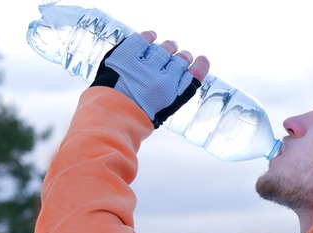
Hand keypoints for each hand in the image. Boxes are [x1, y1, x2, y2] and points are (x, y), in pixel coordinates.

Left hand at [91, 30, 210, 127]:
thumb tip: (184, 74)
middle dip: (182, 57)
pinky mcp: (128, 55)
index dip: (200, 65)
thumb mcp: (162, 110)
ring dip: (168, 47)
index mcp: (172, 95)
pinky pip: (143, 39)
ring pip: (164, 49)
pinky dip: (149, 37)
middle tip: (180, 56)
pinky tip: (151, 36)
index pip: (194, 74)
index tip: (201, 60)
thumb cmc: (136, 116)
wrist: (110, 115)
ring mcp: (145, 65)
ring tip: (168, 47)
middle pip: (181, 59)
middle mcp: (162, 78)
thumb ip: (175, 92)